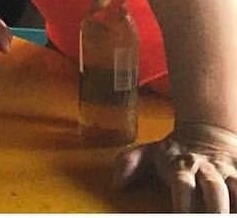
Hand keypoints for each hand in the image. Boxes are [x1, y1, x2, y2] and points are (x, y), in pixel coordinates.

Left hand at [115, 123, 236, 212]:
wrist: (208, 132)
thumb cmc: (174, 152)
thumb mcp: (149, 153)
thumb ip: (130, 163)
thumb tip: (116, 184)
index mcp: (182, 166)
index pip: (183, 185)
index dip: (183, 204)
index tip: (180, 217)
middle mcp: (209, 170)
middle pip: (216, 190)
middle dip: (216, 210)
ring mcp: (231, 172)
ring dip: (236, 204)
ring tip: (230, 215)